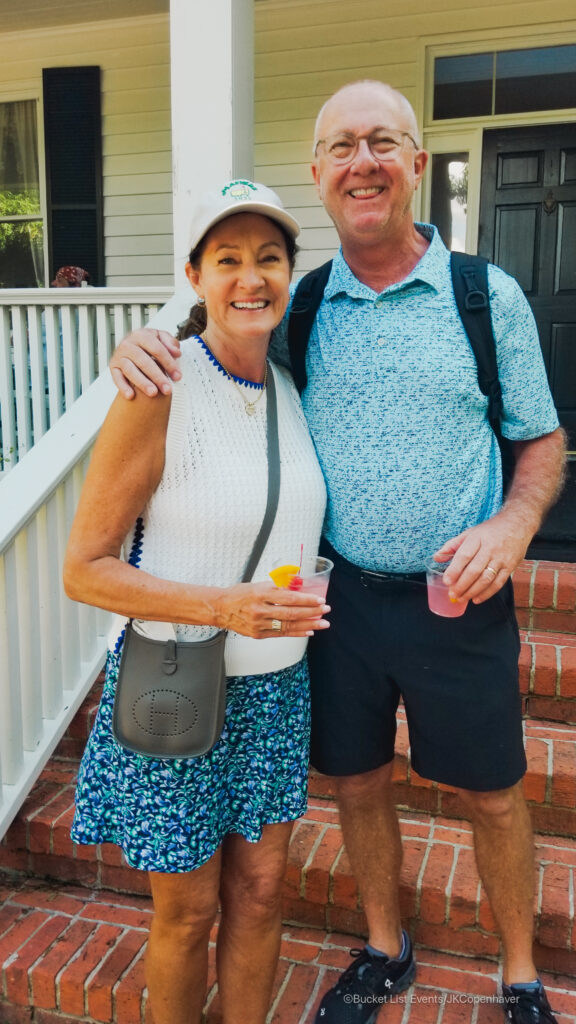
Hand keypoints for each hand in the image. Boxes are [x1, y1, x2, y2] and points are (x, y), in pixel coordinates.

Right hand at [110, 328, 181, 399]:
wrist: (131, 345)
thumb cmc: (149, 344)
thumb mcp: (160, 338)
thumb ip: (170, 342)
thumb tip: (176, 353)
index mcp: (141, 335)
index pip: (157, 349)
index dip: (169, 363)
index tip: (178, 377)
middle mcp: (128, 344)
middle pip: (144, 361)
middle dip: (157, 376)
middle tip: (168, 390)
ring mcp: (119, 356)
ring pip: (130, 370)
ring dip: (142, 382)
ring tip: (153, 393)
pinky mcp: (113, 367)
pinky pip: (116, 378)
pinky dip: (123, 387)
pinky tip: (131, 396)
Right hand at [213, 581, 330, 637]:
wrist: (221, 608)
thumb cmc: (240, 594)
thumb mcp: (258, 585)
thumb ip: (278, 588)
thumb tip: (299, 588)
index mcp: (260, 593)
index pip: (288, 597)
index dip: (306, 600)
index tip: (320, 600)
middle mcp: (259, 610)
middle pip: (291, 613)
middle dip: (311, 612)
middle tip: (325, 611)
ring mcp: (259, 624)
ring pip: (288, 625)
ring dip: (308, 624)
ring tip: (322, 623)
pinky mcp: (258, 634)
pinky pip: (281, 634)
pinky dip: (296, 632)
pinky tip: (308, 631)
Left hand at [434, 510, 530, 604]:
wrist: (517, 524)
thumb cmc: (490, 530)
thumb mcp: (470, 532)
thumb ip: (452, 545)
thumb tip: (436, 557)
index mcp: (477, 538)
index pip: (464, 556)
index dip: (454, 570)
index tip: (446, 581)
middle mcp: (490, 549)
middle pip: (474, 570)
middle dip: (462, 585)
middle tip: (452, 594)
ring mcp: (501, 559)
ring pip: (486, 579)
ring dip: (472, 591)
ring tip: (461, 598)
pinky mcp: (510, 567)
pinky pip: (498, 583)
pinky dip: (487, 593)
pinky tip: (476, 599)